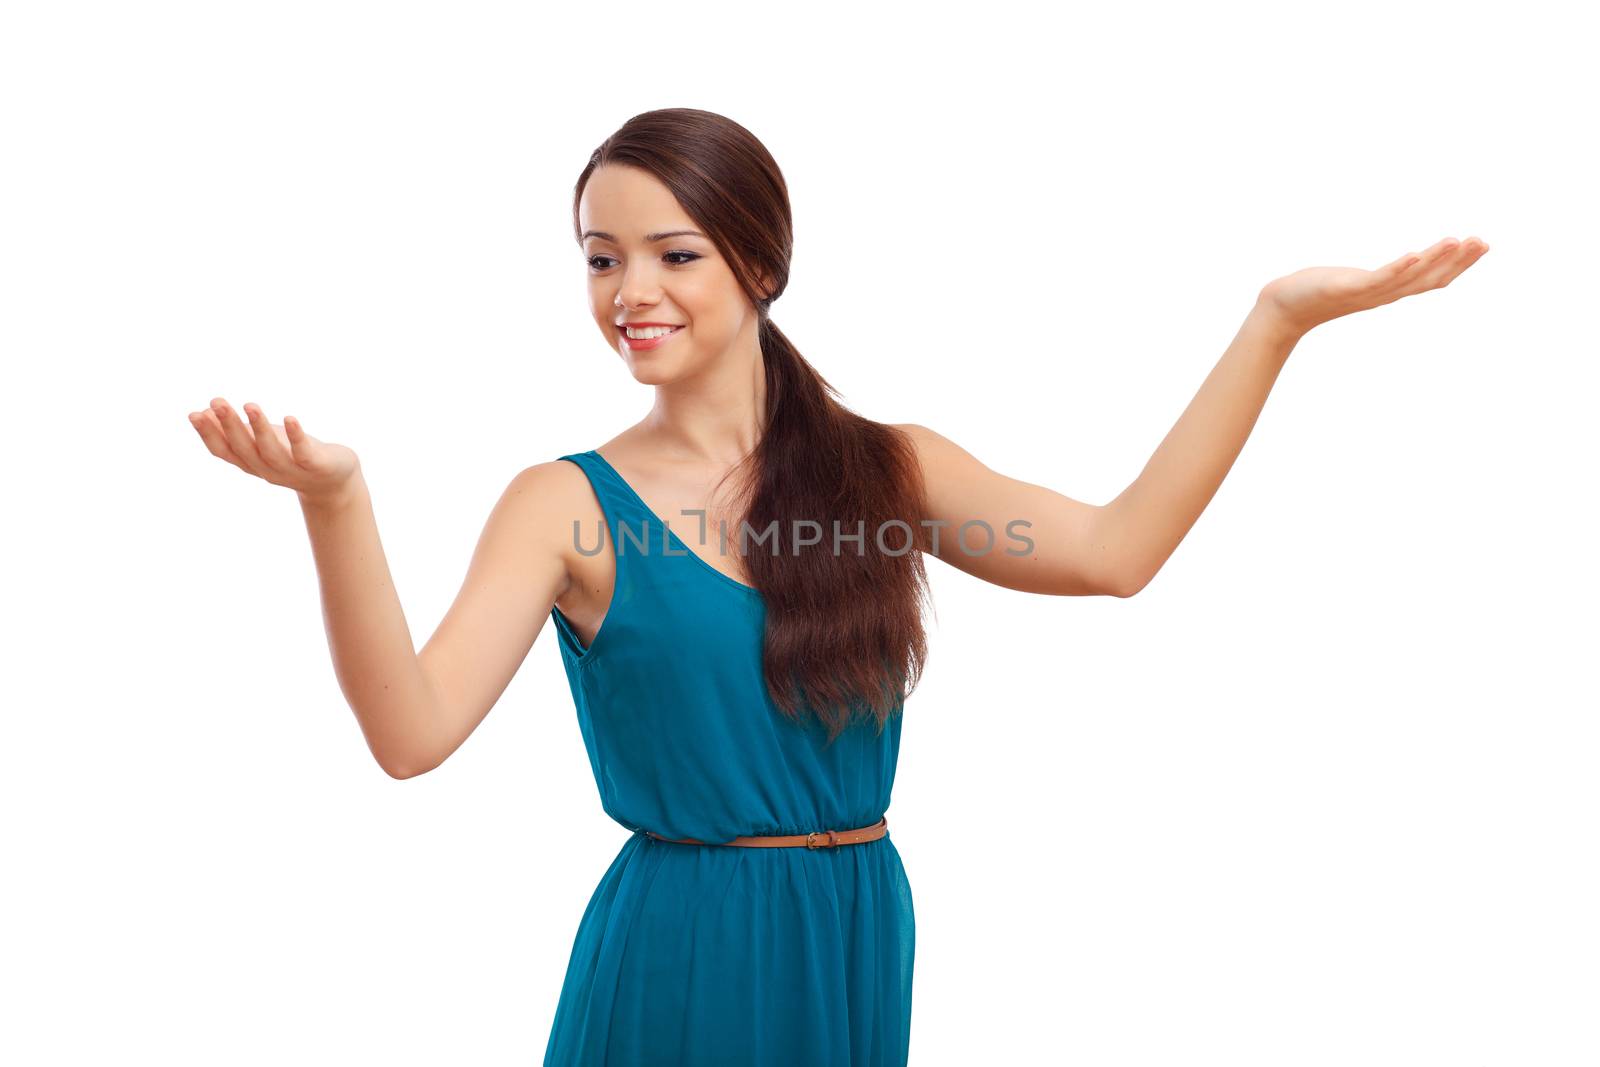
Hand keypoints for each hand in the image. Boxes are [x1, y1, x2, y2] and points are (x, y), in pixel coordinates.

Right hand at [188, 397, 359, 501]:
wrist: (333, 481)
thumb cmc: (291, 455)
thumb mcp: (260, 442)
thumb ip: (234, 431)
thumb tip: (202, 411)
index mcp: (250, 462)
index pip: (223, 451)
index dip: (208, 434)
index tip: (193, 414)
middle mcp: (266, 469)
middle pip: (244, 448)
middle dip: (229, 425)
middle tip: (216, 401)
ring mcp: (290, 469)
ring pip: (270, 451)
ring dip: (259, 428)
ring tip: (250, 405)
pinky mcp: (315, 466)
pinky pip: (303, 452)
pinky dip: (296, 436)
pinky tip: (290, 418)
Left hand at [1257, 235, 1489, 336]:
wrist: (1282, 309)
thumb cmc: (1314, 292)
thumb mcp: (1355, 281)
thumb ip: (1376, 276)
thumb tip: (1393, 267)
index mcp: (1388, 290)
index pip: (1433, 279)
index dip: (1459, 265)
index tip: (1481, 244)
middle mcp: (1382, 295)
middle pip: (1430, 280)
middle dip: (1458, 262)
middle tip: (1483, 242)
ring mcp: (1366, 294)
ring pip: (1409, 279)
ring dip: (1435, 259)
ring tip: (1458, 240)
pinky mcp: (1346, 290)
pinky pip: (1378, 279)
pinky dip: (1399, 268)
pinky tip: (1416, 254)